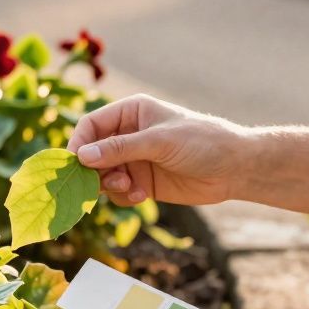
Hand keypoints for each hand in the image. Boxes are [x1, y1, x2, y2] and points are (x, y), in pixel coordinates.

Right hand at [67, 94, 252, 206]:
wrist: (234, 168)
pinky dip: (124, 196)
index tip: (74, 165)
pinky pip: (119, 192)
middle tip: (103, 183)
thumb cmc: (201, 141)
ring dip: (110, 185)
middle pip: (92, 154)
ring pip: (103, 176)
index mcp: (130, 112)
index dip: (79, 144)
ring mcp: (135, 160)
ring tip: (128, 187)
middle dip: (94, 170)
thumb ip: (120, 149)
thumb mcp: (159, 141)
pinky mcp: (142, 182)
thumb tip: (81, 157)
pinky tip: (141, 196)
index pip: (91, 126)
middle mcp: (128, 135)